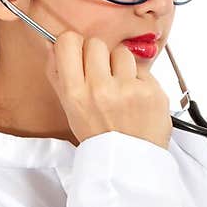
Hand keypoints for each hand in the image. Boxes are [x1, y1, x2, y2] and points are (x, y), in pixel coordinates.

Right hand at [45, 32, 172, 149]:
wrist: (130, 164)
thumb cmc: (100, 138)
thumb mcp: (71, 111)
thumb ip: (59, 76)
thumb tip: (54, 45)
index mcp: (76, 95)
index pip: (68, 42)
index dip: (74, 45)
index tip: (78, 54)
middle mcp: (101, 90)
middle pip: (96, 43)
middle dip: (98, 57)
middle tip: (102, 77)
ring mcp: (129, 89)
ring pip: (121, 53)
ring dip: (121, 67)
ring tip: (121, 90)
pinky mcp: (152, 91)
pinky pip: (143, 70)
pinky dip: (140, 81)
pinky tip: (136, 100)